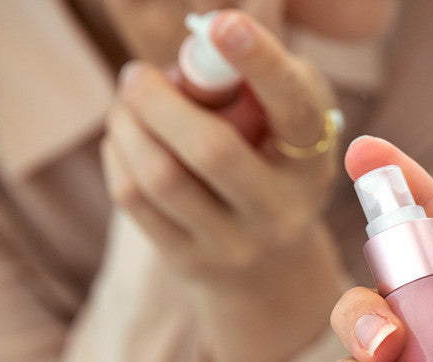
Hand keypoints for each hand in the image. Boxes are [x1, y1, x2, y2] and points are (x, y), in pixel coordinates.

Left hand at [101, 10, 342, 361]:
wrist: (268, 267)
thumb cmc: (274, 165)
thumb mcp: (289, 127)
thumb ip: (265, 81)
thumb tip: (210, 38)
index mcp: (314, 162)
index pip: (295, 110)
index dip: (262, 64)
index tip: (223, 24)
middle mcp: (282, 210)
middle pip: (213, 150)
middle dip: (159, 99)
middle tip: (137, 74)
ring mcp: (235, 244)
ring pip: (161, 177)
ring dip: (129, 125)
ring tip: (126, 104)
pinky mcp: (188, 262)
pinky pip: (134, 200)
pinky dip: (118, 155)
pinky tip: (124, 140)